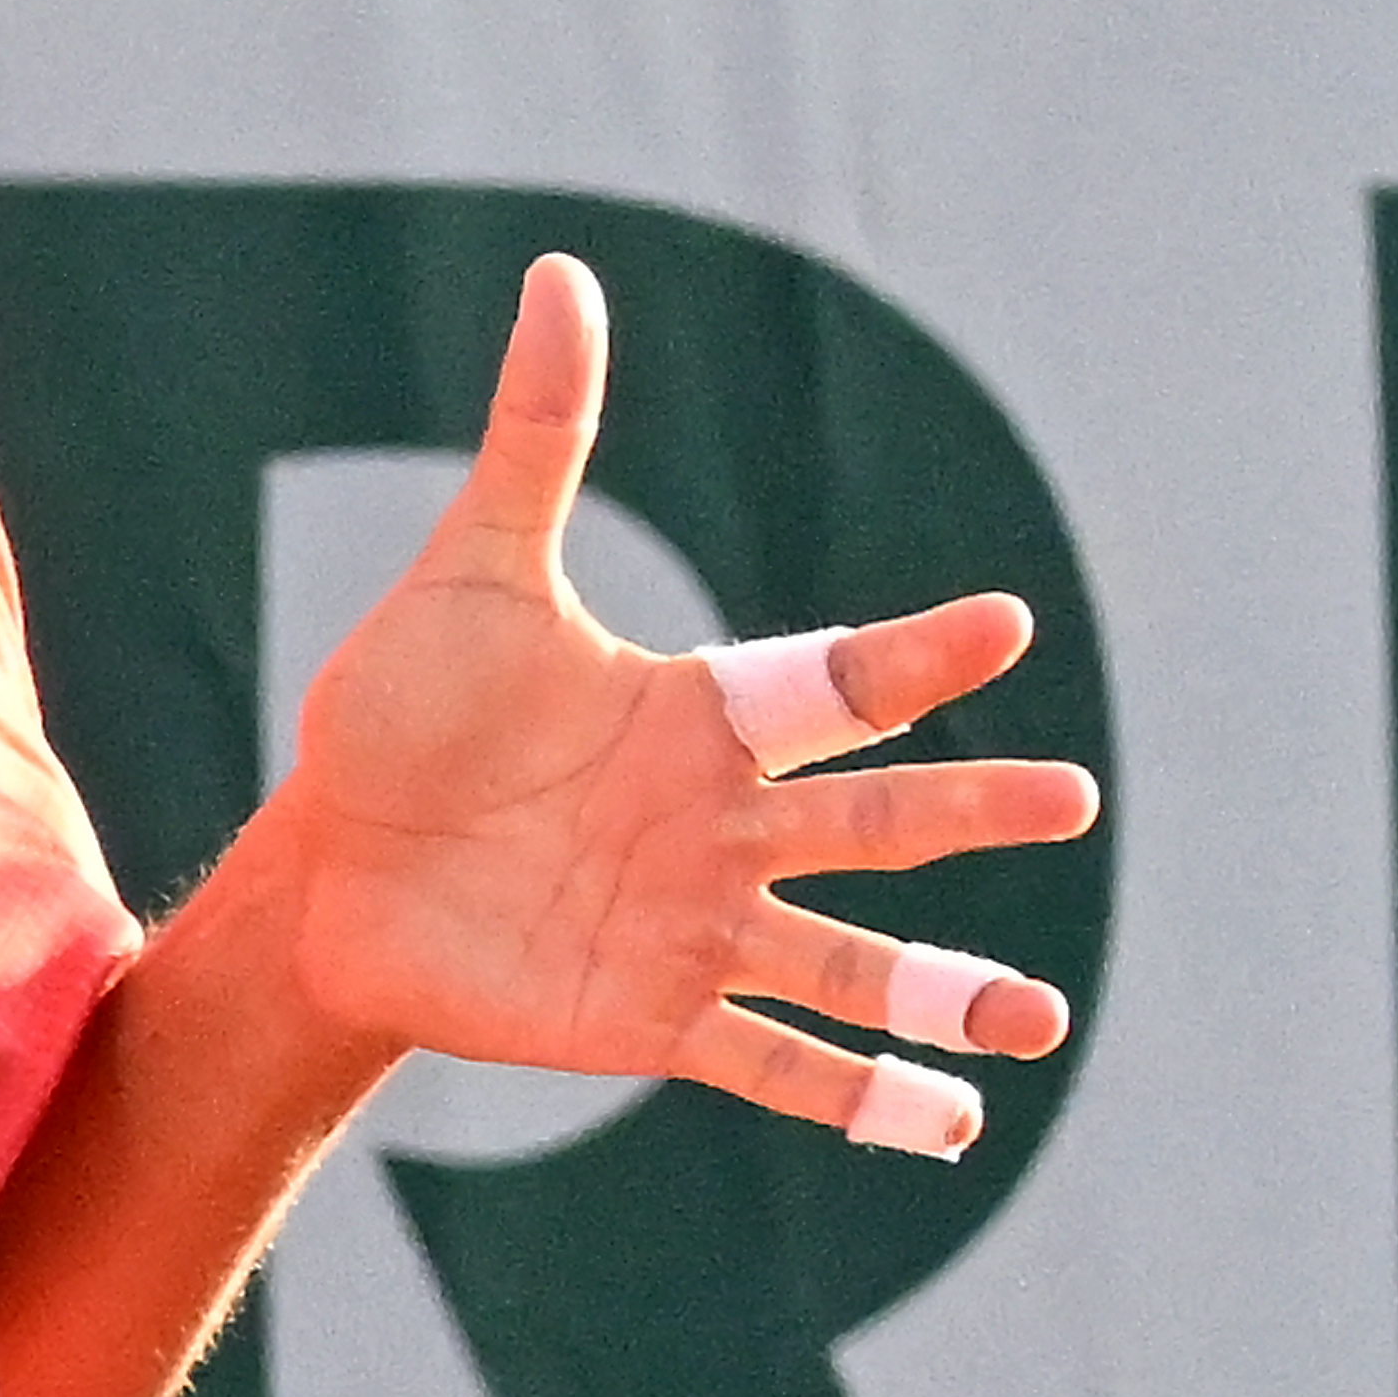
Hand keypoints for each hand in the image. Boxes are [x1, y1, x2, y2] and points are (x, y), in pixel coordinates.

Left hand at [282, 256, 1103, 1133]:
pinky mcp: (653, 1018)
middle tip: (1071, 799)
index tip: (1003, 624)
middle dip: (967, 813)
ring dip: (944, 992)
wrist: (326, 866)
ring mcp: (698, 926)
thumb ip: (540, 436)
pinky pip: (775, 1061)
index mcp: (696, 718)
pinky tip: (949, 1123)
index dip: (912, 658)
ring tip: (1039, 1017)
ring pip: (849, 958)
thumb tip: (563, 272)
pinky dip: (860, 1096)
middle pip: (871, 819)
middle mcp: (721, 825)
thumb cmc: (398, 713)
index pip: (831, 681)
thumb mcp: (474, 571)